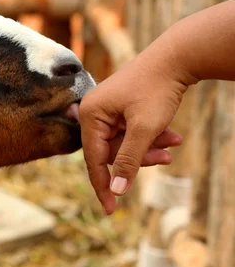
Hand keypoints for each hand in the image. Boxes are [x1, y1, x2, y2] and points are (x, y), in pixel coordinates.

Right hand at [79, 55, 187, 214]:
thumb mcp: (144, 129)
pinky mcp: (120, 107)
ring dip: (149, 146)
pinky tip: (170, 135)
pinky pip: (130, 132)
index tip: (111, 210)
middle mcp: (93, 111)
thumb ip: (128, 161)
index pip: (93, 159)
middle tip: (167, 158)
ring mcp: (107, 109)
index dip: (103, 185)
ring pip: (124, 143)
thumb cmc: (157, 89)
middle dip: (140, 157)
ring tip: (174, 143)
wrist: (176, 56)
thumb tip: (117, 190)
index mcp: (90, 114)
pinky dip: (150, 136)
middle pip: (111, 151)